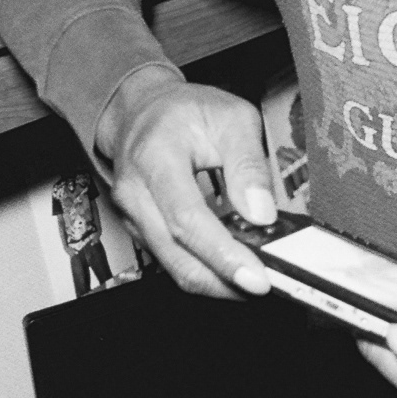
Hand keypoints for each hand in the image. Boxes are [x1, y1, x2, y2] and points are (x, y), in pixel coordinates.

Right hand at [95, 65, 277, 299]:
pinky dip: (206, 271)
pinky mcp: (140, 230)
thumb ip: (248, 164)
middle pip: (176, 255)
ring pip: (173, 267)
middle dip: (223, 281)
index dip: (222, 254)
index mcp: (155, 158)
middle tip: (264, 287)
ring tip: (255, 282)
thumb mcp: (231, 118)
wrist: (142, 110)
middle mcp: (135, 193)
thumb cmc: (186, 111)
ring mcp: (132, 216)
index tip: (256, 277)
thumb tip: (262, 214)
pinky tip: (234, 268)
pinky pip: (172, 260)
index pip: (187, 219)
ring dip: (216, 283)